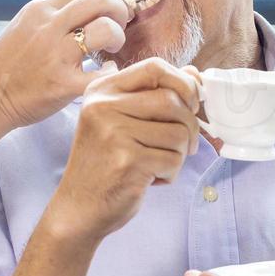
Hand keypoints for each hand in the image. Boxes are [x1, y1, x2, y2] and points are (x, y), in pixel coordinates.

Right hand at [0, 0, 130, 154]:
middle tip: (120, 27)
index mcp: (40, 10)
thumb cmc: (9, 64)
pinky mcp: (62, 85)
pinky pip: (102, 74)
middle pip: (100, 1)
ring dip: (117, 38)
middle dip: (119, 11)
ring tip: (110, 51)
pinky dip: (112, 72)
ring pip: (105, 31)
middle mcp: (48, 27)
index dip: (109, 1)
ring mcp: (55, 56)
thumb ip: (56, 16)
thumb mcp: (26, 26)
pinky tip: (107, 74)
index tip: (114, 15)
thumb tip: (92, 10)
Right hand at [44, 58, 201, 243]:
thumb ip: (153, 95)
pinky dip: (170, 174)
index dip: (183, 83)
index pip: (155, 67)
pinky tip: (149, 179)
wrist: (78, 208)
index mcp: (101, 90)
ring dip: (179, 153)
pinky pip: (173, 160)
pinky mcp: (126, 162)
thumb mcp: (119, 120)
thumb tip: (195, 75)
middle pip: (173, 99)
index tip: (191, 103)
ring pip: (179, 132)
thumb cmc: (105, 163)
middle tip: (185, 145)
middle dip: (190, 124)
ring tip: (158, 164)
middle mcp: (103, 107)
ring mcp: (113, 134)